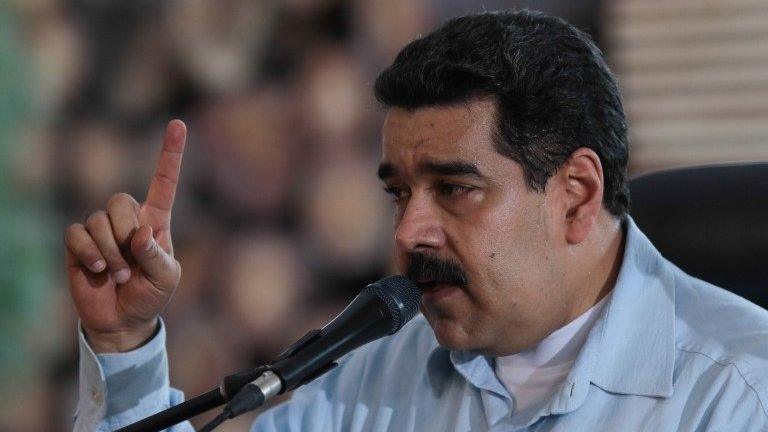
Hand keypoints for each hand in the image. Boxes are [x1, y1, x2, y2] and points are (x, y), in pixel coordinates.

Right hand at [64, 120, 186, 352]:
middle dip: (126, 235)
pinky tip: (98, 270)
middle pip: (121, 201)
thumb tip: (141, 233)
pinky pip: (77, 233)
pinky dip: (89, 254)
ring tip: (118, 274)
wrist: (122, 319)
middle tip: (132, 265)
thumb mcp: (166, 278)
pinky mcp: (79, 242)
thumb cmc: (150, 295)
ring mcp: (102, 229)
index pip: (164, 182)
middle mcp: (128, 219)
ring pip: (99, 219)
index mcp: (156, 221)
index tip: (178, 123)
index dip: (170, 153)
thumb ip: (157, 255)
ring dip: (110, 252)